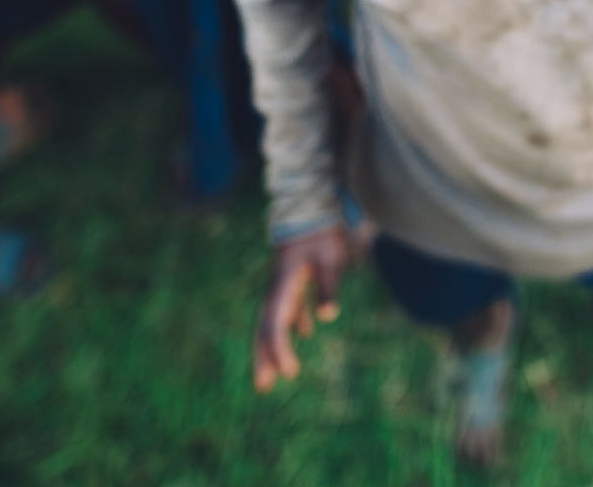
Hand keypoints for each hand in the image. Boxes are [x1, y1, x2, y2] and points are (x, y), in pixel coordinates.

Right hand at [254, 225, 351, 391]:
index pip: (276, 324)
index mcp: (284, 284)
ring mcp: (283, 284)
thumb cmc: (321, 230)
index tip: (290, 372)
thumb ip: (327, 284)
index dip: (280, 350)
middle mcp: (278, 288)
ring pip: (274, 320)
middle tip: (263, 387)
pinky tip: (305, 334)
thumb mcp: (330, 256)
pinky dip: (292, 323)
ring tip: (276, 372)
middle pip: (266, 328)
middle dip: (263, 357)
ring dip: (273, 345)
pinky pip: (288, 307)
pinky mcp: (292, 278)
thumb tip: (328, 316)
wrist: (309, 204)